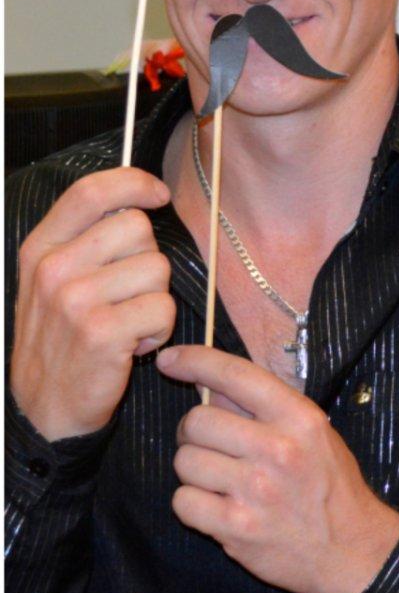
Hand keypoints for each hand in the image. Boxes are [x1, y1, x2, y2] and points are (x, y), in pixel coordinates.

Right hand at [10, 168, 174, 441]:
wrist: (44, 409)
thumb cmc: (63, 340)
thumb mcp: (55, 282)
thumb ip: (86, 239)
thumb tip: (139, 197)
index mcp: (40, 249)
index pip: (91, 192)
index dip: (134, 183)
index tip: (158, 194)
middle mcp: (53, 269)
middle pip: (137, 228)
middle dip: (147, 260)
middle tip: (127, 295)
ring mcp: (74, 300)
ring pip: (157, 269)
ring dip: (156, 299)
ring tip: (128, 323)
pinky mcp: (101, 331)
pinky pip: (163, 307)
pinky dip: (160, 329)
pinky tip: (133, 346)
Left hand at [156, 345, 398, 592]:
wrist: (349, 548)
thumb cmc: (330, 486)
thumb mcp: (314, 434)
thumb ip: (266, 409)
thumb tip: (210, 385)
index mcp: (299, 418)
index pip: (237, 375)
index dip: (196, 361)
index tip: (170, 361)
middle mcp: (278, 448)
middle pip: (198, 421)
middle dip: (194, 432)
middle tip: (210, 445)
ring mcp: (256, 489)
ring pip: (185, 462)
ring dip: (194, 470)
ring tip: (220, 480)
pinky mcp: (237, 527)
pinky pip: (183, 502)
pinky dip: (193, 504)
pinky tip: (218, 507)